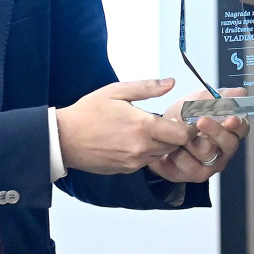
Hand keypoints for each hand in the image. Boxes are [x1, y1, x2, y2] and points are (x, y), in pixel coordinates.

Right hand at [56, 79, 193, 174]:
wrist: (64, 139)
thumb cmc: (87, 113)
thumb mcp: (117, 91)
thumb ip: (147, 87)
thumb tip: (170, 83)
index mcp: (143, 127)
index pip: (182, 134)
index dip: (189, 127)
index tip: (188, 120)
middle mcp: (142, 148)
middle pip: (174, 145)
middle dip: (176, 135)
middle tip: (168, 122)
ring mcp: (134, 162)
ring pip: (161, 154)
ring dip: (161, 144)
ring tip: (149, 130)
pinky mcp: (126, 170)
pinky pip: (145, 161)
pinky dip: (147, 151)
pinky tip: (134, 139)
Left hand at [147, 96, 250, 182]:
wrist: (160, 135)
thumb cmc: (183, 119)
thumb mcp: (198, 101)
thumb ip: (217, 96)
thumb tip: (240, 92)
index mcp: (229, 130)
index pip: (242, 128)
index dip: (238, 124)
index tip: (230, 118)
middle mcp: (224, 149)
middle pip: (229, 143)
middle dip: (215, 131)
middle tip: (201, 120)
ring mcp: (212, 163)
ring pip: (208, 153)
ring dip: (191, 139)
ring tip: (178, 130)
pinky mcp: (196, 174)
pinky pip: (190, 164)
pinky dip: (178, 152)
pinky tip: (172, 145)